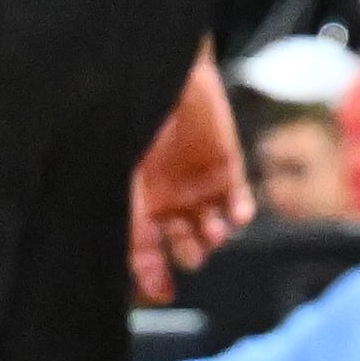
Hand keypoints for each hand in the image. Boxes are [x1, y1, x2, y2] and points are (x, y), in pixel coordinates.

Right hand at [130, 49, 252, 298]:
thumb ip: (124, 214)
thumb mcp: (118, 169)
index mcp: (133, 202)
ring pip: (212, 236)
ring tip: (208, 232)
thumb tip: (127, 262)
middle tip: (183, 250)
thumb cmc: (130, 113)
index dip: (150, 277)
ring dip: (212, 241)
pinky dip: (239, 216)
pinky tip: (232, 215)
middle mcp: (166, 201)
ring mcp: (197, 187)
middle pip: (181, 250)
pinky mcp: (226, 169)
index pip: (141, 254)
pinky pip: (240, 207)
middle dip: (185, 258)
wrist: (162, 68)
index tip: (160, 293)